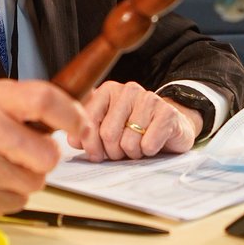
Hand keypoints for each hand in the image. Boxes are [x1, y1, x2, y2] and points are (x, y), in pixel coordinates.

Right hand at [0, 79, 88, 216]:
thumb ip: (34, 105)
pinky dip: (9, 197)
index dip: (72, 116)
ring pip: (35, 182)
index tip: (80, 127)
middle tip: (24, 154)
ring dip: (25, 179)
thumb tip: (83, 112)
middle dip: (44, 159)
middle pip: (48, 154)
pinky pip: (17, 202)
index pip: (44, 100)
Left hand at [66, 80, 201, 161]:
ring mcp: (149, 99)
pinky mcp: (167, 113)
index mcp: (107, 90)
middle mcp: (127, 90)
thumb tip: (73, 139)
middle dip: (113, 152)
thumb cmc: (133, 130)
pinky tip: (152, 144)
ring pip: (129, 142)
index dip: (90, 144)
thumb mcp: (106, 128)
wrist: (170, 127)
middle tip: (120, 152)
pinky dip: (149, 151)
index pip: (88, 121)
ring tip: (137, 147)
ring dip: (132, 153)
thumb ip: (87, 131)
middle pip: (108, 134)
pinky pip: (148, 144)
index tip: (95, 154)